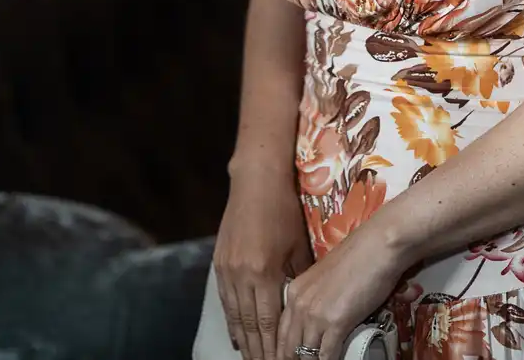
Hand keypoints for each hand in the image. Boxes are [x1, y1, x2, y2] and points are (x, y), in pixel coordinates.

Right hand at [214, 166, 313, 359]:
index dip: (273, 348)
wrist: (255, 182)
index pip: (268, 322)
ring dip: (245, 341)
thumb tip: (303, 309)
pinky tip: (238, 336)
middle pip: (249, 325)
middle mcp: (242, 275)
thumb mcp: (299, 247)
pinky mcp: (220, 263)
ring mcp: (227, 269)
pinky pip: (225, 301)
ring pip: (234, 316)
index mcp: (265, 272)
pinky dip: (232, 322)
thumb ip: (299, 280)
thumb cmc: (284, 212)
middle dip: (259, 352)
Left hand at [280, 221, 407, 359]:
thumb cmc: (359, 257)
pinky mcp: (336, 323)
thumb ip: (318, 301)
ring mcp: (315, 314)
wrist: (377, 246)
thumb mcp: (326, 279)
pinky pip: (326, 355)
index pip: (280, 330)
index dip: (282, 349)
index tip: (287, 357)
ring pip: (304, 354)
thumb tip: (323, 321)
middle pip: (288, 346)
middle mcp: (299, 303)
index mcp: (294, 291)